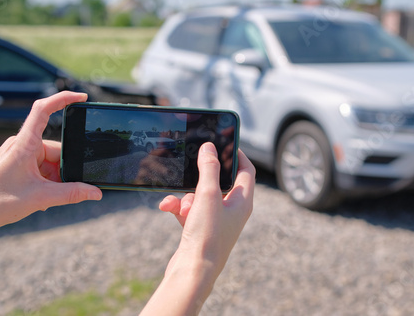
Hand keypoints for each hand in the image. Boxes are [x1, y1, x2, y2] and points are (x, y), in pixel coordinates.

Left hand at [0, 91, 101, 232]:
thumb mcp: (41, 198)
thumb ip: (72, 194)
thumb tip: (96, 193)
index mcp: (25, 144)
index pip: (44, 110)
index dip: (63, 99)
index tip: (82, 98)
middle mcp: (22, 144)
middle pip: (56, 149)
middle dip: (63, 170)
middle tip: (60, 190)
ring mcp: (19, 154)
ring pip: (50, 161)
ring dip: (54, 179)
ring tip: (46, 198)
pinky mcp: (17, 163)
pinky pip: (41, 167)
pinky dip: (46, 181)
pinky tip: (42, 196)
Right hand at [141, 143, 254, 314]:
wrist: (192, 272)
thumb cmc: (207, 236)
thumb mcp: (208, 196)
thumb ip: (209, 169)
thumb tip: (210, 148)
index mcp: (243, 201)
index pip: (246, 170)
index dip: (237, 154)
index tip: (223, 142)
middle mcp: (233, 210)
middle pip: (219, 182)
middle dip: (201, 178)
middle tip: (192, 168)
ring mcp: (216, 220)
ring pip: (200, 195)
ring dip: (186, 196)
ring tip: (180, 205)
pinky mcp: (200, 228)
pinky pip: (189, 209)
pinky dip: (178, 207)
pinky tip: (167, 208)